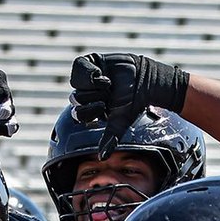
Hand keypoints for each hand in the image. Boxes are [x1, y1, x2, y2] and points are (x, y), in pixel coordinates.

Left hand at [69, 52, 188, 159]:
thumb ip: (109, 138)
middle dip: (94, 97)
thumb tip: (102, 158)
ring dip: (93, 85)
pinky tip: (101, 72)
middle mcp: (87, 95)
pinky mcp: (90, 62)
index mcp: (90, 110)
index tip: (105, 107)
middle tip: (109, 93)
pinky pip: (79, 66)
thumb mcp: (119, 123)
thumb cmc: (132, 103)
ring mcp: (88, 78)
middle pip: (76, 98)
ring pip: (76, 83)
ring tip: (107, 83)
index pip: (78, 114)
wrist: (143, 80)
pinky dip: (89, 71)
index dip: (90, 111)